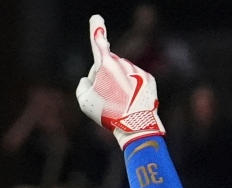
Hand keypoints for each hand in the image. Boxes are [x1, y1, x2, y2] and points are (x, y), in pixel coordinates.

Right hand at [75, 15, 164, 148]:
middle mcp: (122, 63)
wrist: (136, 125)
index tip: (96, 18)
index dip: (96, 29)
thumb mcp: (84, 100)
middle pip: (107, 66)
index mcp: (104, 65)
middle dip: (104, 77)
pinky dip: (132, 90)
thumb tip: (90, 78)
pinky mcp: (149, 78)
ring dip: (118, 85)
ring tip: (119, 104)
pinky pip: (135, 80)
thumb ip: (82, 84)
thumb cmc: (107, 112)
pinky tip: (131, 104)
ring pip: (122, 74)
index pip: (98, 43)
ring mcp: (137, 70)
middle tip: (104, 98)